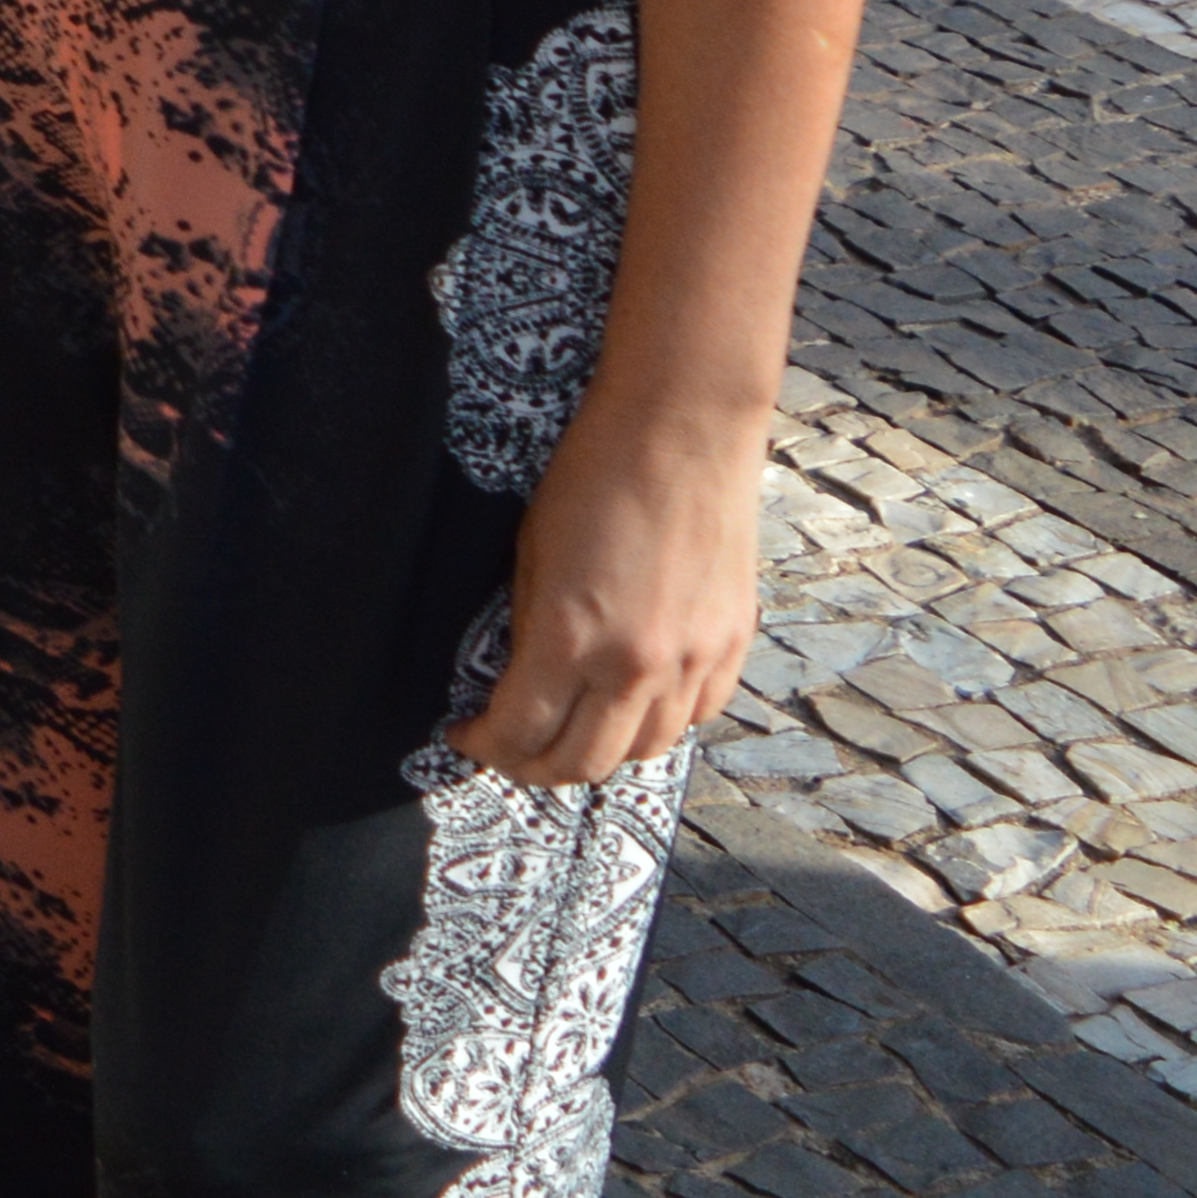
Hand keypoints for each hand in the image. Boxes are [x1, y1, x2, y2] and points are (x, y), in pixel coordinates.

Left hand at [451, 390, 767, 783]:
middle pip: (581, 763)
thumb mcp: (530, 553)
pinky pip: (693, 717)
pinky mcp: (731, 645)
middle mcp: (634, 666)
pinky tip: (631, 704)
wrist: (681, 430)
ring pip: (643, 751)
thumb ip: (527, 628)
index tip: (465, 735)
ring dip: (599, 753)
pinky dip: (658, 724)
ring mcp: (691, 661)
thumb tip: (519, 679)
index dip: (484, 745)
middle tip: (509, 751)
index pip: (519, 732)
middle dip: (533, 767)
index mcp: (568, 639)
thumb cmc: (591, 475)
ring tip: (569, 733)